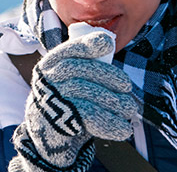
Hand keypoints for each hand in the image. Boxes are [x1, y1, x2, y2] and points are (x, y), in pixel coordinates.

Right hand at [10, 31, 137, 170]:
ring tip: (129, 109)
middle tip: (127, 86)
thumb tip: (108, 44)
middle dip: (107, 75)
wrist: (49, 133)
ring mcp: (49, 99)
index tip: (108, 43)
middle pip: (77, 68)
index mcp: (51, 64)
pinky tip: (123, 129)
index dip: (87, 44)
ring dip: (113, 101)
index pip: (68, 49)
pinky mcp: (57, 121)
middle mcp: (47, 79)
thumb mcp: (71, 79)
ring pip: (85, 91)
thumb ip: (86, 64)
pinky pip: (87, 116)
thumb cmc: (68, 100)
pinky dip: (109, 122)